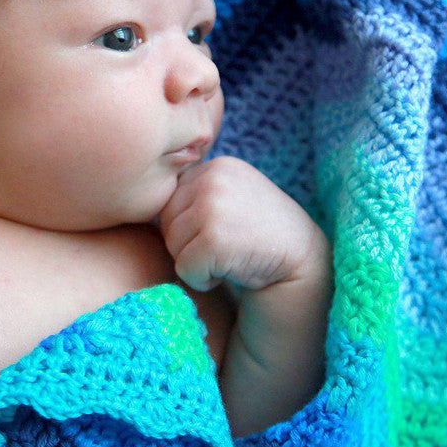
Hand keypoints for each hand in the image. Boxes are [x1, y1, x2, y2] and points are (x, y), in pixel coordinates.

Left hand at [158, 156, 324, 292]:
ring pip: (172, 244)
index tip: (223, 231)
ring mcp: (214, 205)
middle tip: (226, 247)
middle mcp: (214, 178)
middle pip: (166, 221)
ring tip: (230, 256)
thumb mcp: (230, 197)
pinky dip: (203, 280)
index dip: (191, 226)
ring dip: (196, 262)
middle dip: (189, 243)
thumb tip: (142, 194)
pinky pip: (184, 267)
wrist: (303, 265)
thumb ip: (196, 192)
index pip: (171, 199)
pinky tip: (232, 271)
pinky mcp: (216, 237)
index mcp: (216, 166)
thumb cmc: (259, 236)